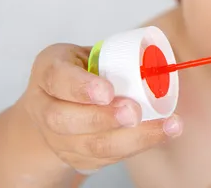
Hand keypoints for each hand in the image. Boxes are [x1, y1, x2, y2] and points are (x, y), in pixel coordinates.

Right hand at [19, 43, 182, 172]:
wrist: (61, 104)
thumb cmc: (84, 71)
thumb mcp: (90, 52)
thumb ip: (117, 53)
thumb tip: (159, 57)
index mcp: (49, 71)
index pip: (57, 78)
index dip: (82, 87)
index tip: (108, 92)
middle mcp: (44, 107)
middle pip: (64, 120)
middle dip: (104, 118)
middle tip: (135, 113)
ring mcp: (57, 137)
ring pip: (89, 146)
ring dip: (131, 139)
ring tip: (165, 126)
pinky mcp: (75, 157)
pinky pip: (105, 159)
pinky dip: (137, 147)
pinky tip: (162, 135)